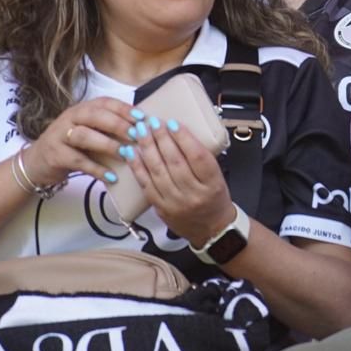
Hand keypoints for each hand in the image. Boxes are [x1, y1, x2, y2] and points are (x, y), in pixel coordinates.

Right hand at [21, 97, 135, 188]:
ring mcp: (59, 135)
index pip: (104, 103)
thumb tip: (142, 131)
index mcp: (82, 109)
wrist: (37, 162)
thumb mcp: (88, 132)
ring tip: (126, 154)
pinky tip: (111, 176)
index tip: (142, 118)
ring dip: (107, 145)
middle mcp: (70, 118)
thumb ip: (108, 129)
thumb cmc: (70, 146)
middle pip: (95, 116)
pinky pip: (77, 161)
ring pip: (84, 136)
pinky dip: (96, 169)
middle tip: (137, 136)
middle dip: (118, 125)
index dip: (124, 109)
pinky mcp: (54, 154)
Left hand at [129, 115, 235, 244]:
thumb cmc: (215, 197)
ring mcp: (175, 203)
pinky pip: (146, 185)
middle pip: (175, 162)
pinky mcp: (161, 208)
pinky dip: (138, 167)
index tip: (173, 123)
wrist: (212, 228)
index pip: (198, 157)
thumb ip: (201, 157)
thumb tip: (178, 132)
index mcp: (212, 184)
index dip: (184, 138)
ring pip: (158, 172)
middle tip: (152, 122)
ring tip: (140, 131)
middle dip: (161, 139)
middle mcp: (194, 195)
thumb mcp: (217, 176)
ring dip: (147, 149)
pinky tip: (132, 152)